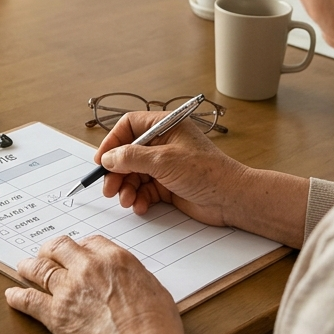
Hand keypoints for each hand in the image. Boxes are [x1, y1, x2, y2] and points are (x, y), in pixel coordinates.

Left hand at [5, 235, 184, 333]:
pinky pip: (28, 300)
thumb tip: (130, 283)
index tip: (77, 253)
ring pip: (39, 269)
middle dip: (51, 250)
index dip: (81, 247)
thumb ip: (136, 280)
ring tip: (23, 267)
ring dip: (29, 267)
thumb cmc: (155, 329)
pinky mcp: (55, 314)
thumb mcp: (155, 291)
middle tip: (46, 254)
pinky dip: (17, 297)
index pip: (90, 242)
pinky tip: (12, 296)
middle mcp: (88, 268)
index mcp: (114, 259)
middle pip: (60, 247)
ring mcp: (68, 289)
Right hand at [96, 110, 249, 226]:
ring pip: (134, 174)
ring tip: (127, 201)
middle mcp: (164, 143)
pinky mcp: (168, 185)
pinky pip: (145, 190)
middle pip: (127, 154)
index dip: (112, 142)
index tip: (101, 160)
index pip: (129, 127)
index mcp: (165, 126)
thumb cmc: (205, 171)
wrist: (231, 198)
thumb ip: (131, 157)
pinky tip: (140, 206)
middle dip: (117, 172)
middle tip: (109, 189)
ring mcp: (165, 165)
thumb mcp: (162, 160)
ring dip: (126, 188)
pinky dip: (139, 199)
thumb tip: (108, 158)